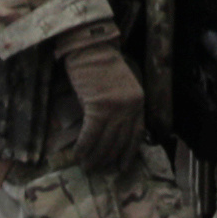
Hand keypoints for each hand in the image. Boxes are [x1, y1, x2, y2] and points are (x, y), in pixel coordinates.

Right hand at [57, 23, 147, 168]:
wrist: (90, 47)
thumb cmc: (99, 66)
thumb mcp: (116, 89)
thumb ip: (116, 110)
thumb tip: (106, 136)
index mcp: (138, 101)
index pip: (137, 133)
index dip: (129, 152)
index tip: (122, 167)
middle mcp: (130, 106)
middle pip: (121, 140)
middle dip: (108, 158)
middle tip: (97, 170)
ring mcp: (116, 106)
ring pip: (106, 140)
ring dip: (95, 156)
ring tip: (86, 166)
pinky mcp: (98, 105)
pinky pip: (91, 133)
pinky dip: (84, 146)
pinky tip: (78, 154)